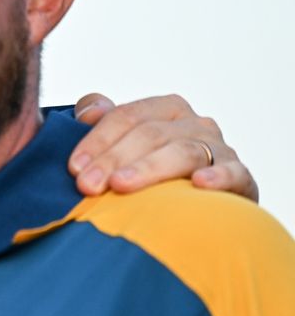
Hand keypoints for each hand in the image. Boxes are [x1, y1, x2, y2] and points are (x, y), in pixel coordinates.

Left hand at [68, 93, 256, 201]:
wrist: (202, 206)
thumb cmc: (152, 169)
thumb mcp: (125, 142)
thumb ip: (103, 122)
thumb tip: (88, 112)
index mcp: (165, 109)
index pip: (126, 116)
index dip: (97, 140)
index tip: (73, 167)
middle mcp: (195, 123)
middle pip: (149, 134)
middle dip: (113, 159)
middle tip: (86, 185)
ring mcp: (220, 148)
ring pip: (182, 152)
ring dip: (149, 168)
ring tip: (121, 185)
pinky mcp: (242, 177)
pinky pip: (234, 173)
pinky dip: (219, 177)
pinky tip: (200, 185)